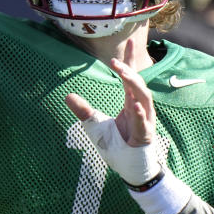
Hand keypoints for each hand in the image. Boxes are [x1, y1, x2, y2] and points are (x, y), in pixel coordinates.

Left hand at [65, 39, 161, 185]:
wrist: (130, 170)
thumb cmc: (117, 147)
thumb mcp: (95, 126)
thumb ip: (84, 110)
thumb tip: (68, 95)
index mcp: (131, 103)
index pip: (132, 78)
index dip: (131, 61)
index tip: (130, 42)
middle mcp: (140, 109)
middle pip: (139, 83)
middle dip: (129, 70)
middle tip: (114, 61)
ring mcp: (145, 121)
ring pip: (144, 98)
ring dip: (134, 84)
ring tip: (122, 72)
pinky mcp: (144, 136)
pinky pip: (143, 122)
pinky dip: (138, 114)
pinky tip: (133, 105)